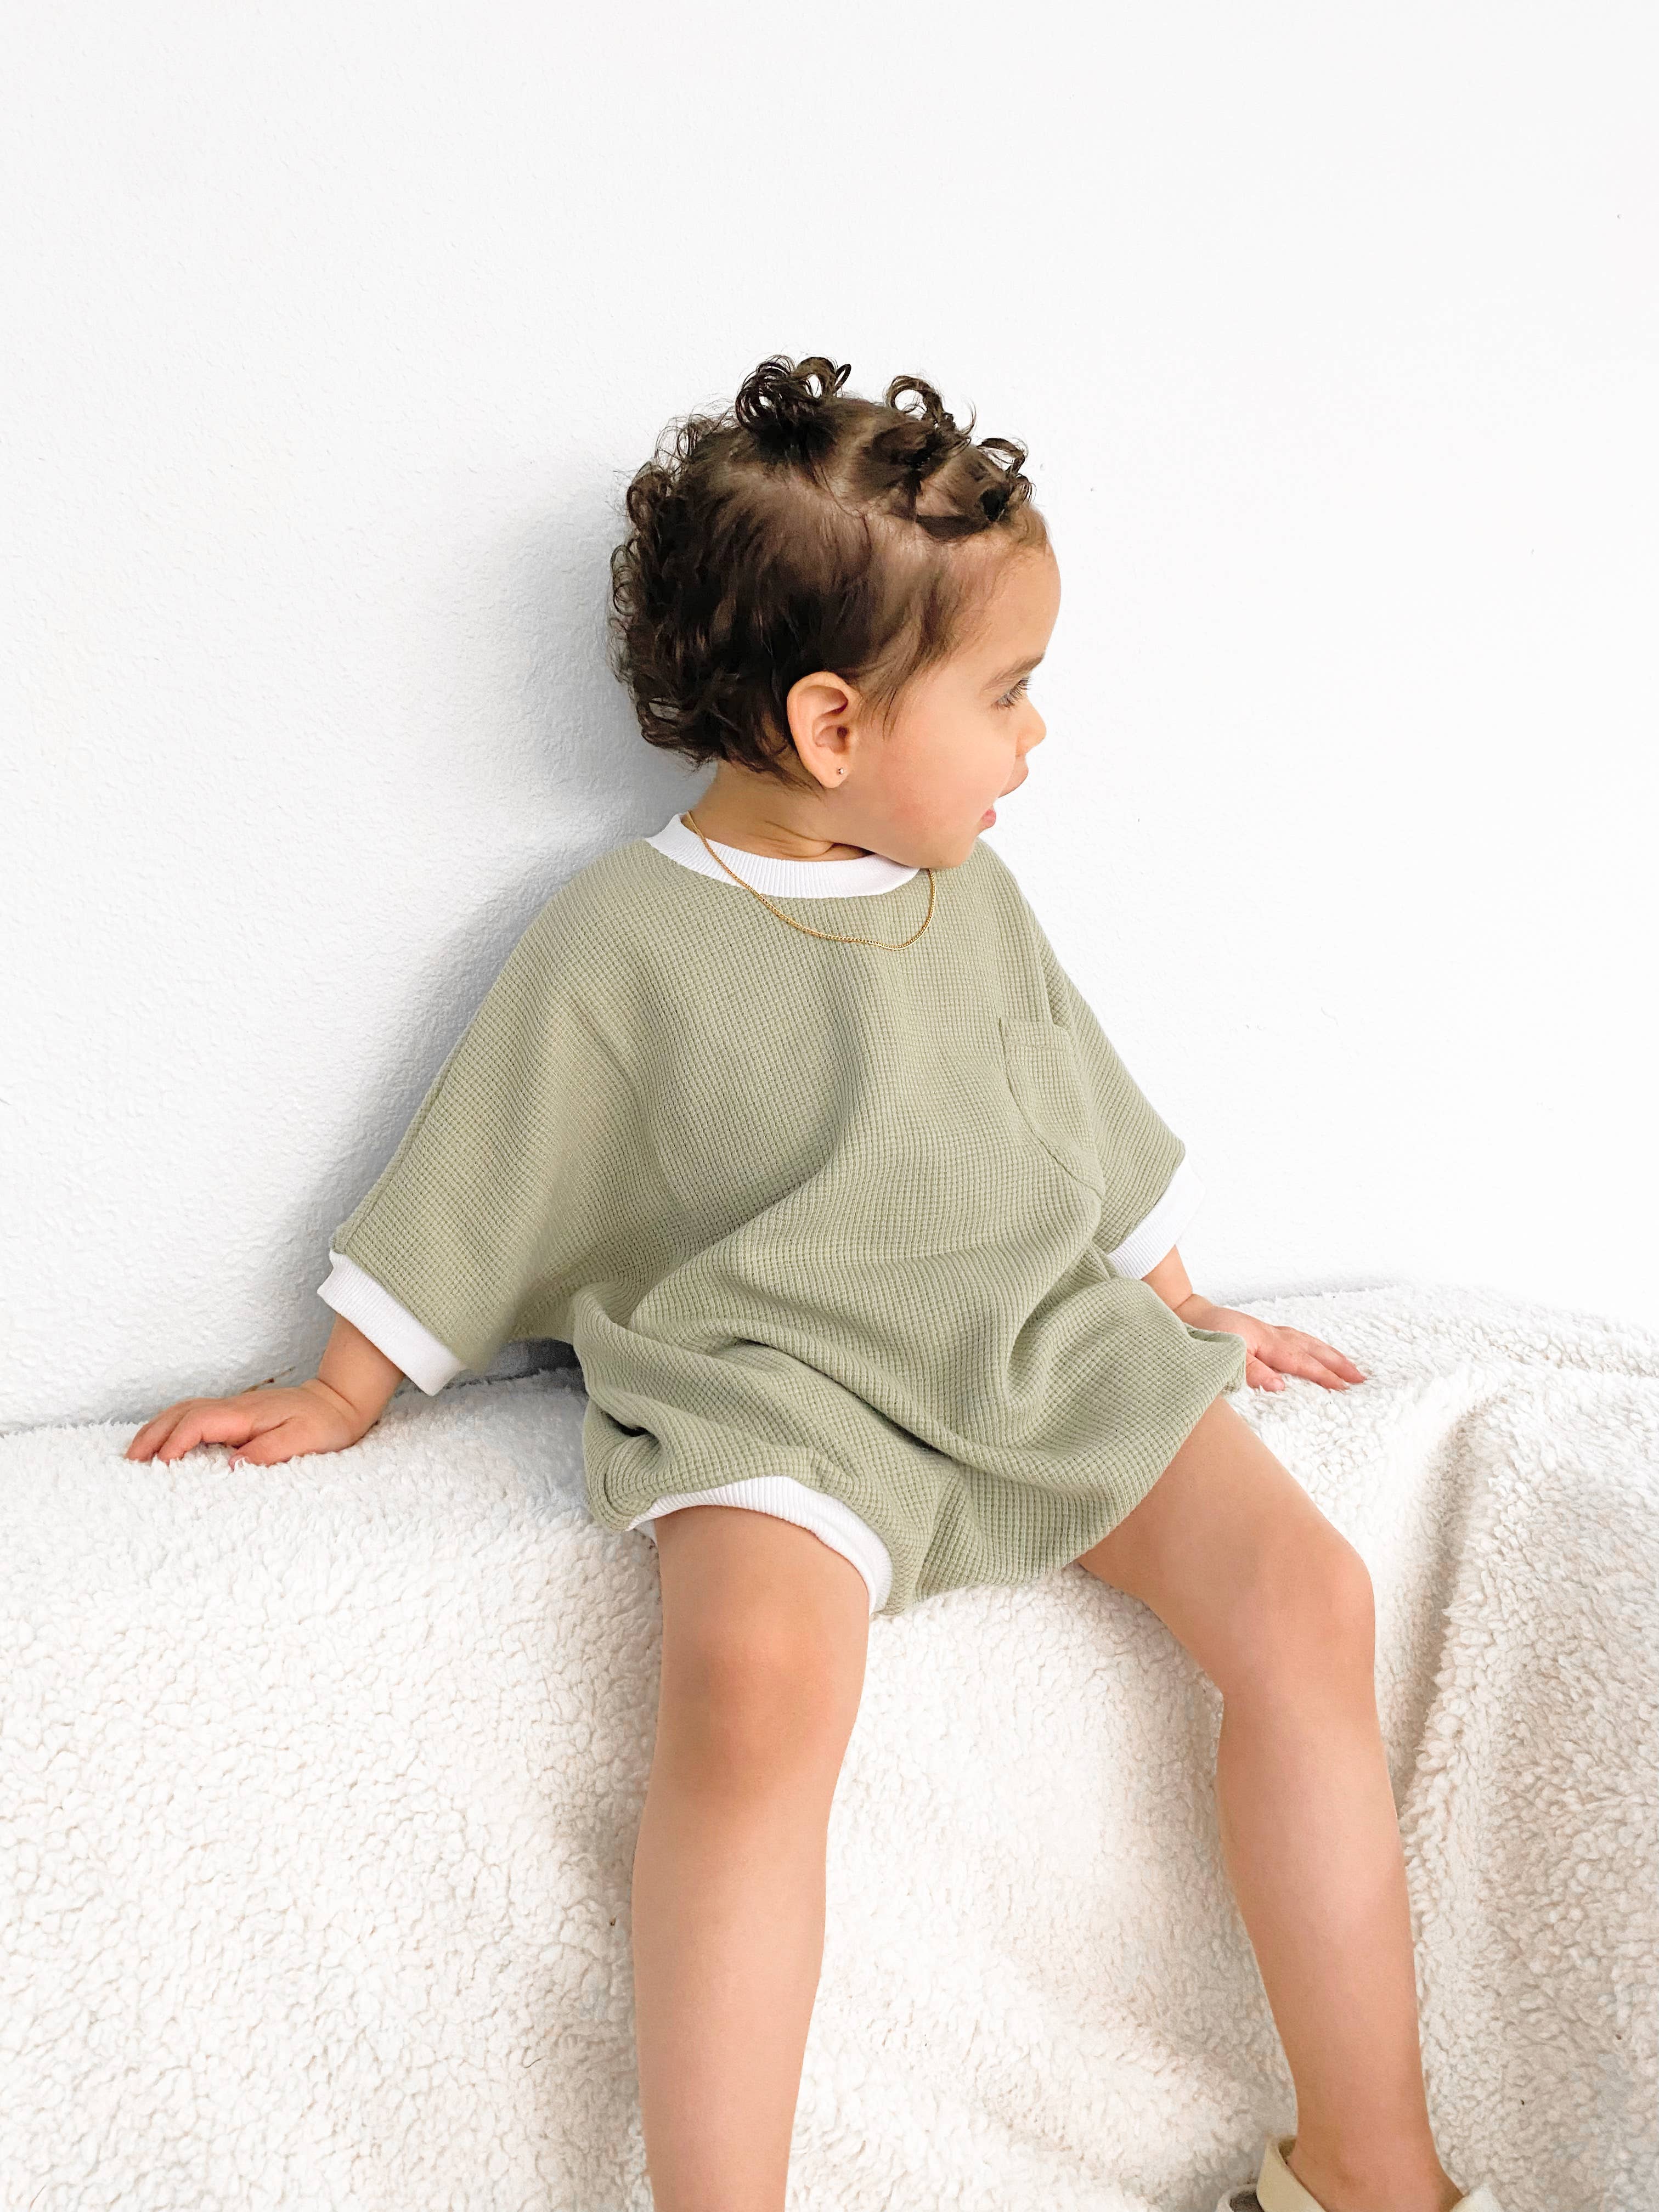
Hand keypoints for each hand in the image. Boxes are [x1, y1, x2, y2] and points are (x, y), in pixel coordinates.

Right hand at [123, 1378, 373, 1467]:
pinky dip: (172, 1426)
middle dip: (152, 1435)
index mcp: (245, 1414)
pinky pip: (194, 1416)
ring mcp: (232, 1408)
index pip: (199, 1423)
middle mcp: (233, 1407)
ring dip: (157, 1429)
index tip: (161, 1465)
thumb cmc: (323, 1424)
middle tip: (129, 1461)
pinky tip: (164, 1442)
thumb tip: (232, 1464)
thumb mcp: (304, 1441)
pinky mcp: (234, 1415)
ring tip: (136, 1453)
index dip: (176, 1443)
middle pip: (181, 1414)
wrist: (339, 1402)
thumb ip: (269, 1452)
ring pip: (184, 1412)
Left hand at [1172, 1295, 1365, 1394]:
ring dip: (1327, 1353)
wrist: (1186, 1314)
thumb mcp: (1224, 1356)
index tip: (1345, 1388)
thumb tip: (1280, 1386)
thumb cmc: (1203, 1335)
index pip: (1302, 1363)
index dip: (1325, 1376)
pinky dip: (1311, 1345)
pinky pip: (1295, 1338)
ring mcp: (1268, 1332)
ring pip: (1306, 1342)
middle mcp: (1272, 1335)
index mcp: (1266, 1343)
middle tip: (1360, 1378)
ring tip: (1346, 1366)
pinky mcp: (1261, 1332)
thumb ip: (1252, 1371)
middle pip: (1312, 1349)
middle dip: (1337, 1364)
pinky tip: (1313, 1351)